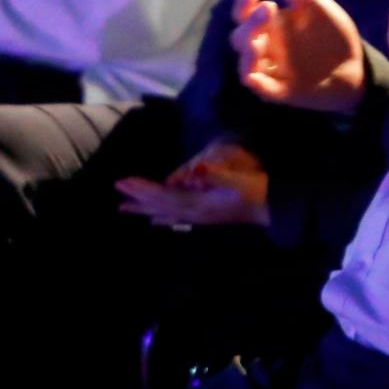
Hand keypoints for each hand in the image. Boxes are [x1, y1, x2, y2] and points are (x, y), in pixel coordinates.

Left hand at [115, 139, 271, 229]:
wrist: (271, 207)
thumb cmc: (255, 191)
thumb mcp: (237, 180)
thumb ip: (216, 175)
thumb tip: (196, 170)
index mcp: (198, 204)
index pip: (164, 196)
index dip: (142, 189)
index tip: (123, 182)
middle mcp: (194, 213)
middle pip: (160, 206)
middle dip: (138, 198)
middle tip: (117, 192)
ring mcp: (199, 216)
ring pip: (165, 212)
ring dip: (145, 209)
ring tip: (126, 208)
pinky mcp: (205, 215)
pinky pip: (176, 216)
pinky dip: (163, 215)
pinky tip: (158, 219)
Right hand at [230, 0, 367, 113]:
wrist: (355, 67)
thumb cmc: (330, 33)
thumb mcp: (311, 3)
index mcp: (268, 25)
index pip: (244, 13)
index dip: (242, 3)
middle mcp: (264, 47)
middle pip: (241, 37)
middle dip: (250, 24)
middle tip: (269, 9)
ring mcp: (270, 70)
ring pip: (246, 63)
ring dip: (248, 51)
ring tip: (260, 40)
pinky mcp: (280, 91)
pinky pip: (260, 87)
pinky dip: (254, 80)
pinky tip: (254, 73)